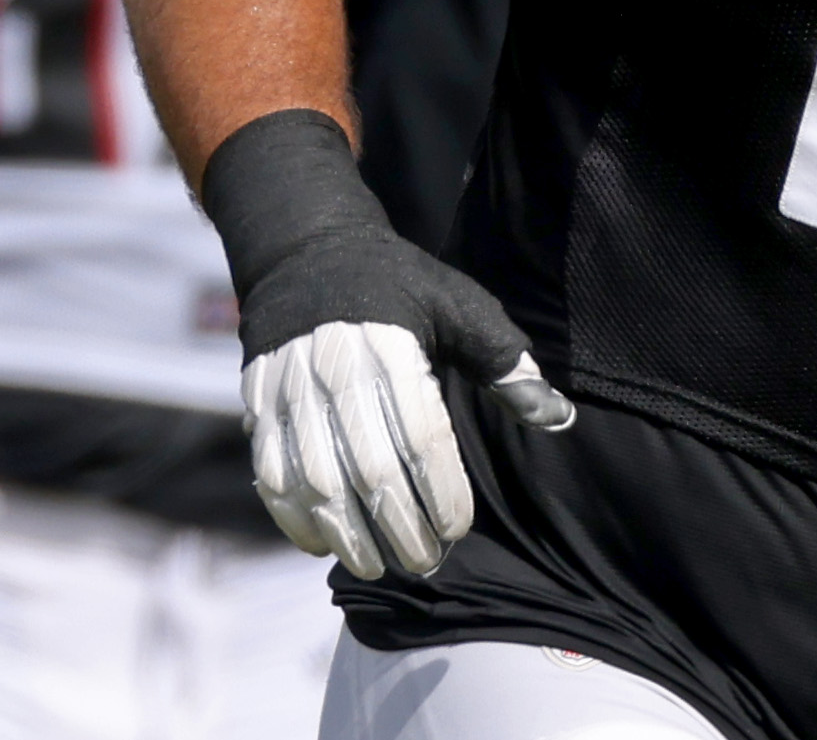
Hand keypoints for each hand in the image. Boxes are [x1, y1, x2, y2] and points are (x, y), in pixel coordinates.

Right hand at [202, 110, 571, 579]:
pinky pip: (270, 475)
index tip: (459, 528)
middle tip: (426, 562)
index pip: (421, 438)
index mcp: (393, 349)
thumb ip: (505, 363)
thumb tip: (559, 417)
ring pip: (315, 483)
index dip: (442, 492)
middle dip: (400, 528)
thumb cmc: (397, 285)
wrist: (306, 251)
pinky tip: (323, 545)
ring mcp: (289, 391)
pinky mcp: (258, 404)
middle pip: (368, 471)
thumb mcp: (459, 305)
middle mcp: (336, 372)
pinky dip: (293, 519)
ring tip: (379, 565)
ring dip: (347, 536)